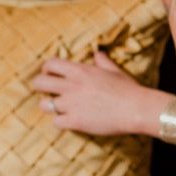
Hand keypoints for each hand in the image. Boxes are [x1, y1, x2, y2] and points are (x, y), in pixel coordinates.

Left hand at [33, 51, 147, 135]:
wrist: (136, 108)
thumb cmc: (127, 89)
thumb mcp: (114, 70)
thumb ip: (102, 61)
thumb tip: (98, 53)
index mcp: (80, 71)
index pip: (50, 64)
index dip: (46, 69)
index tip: (51, 74)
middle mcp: (72, 85)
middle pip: (39, 83)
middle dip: (40, 86)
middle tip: (49, 91)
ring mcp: (72, 104)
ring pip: (44, 104)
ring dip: (50, 106)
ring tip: (60, 107)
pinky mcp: (75, 121)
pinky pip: (55, 122)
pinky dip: (61, 122)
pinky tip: (70, 120)